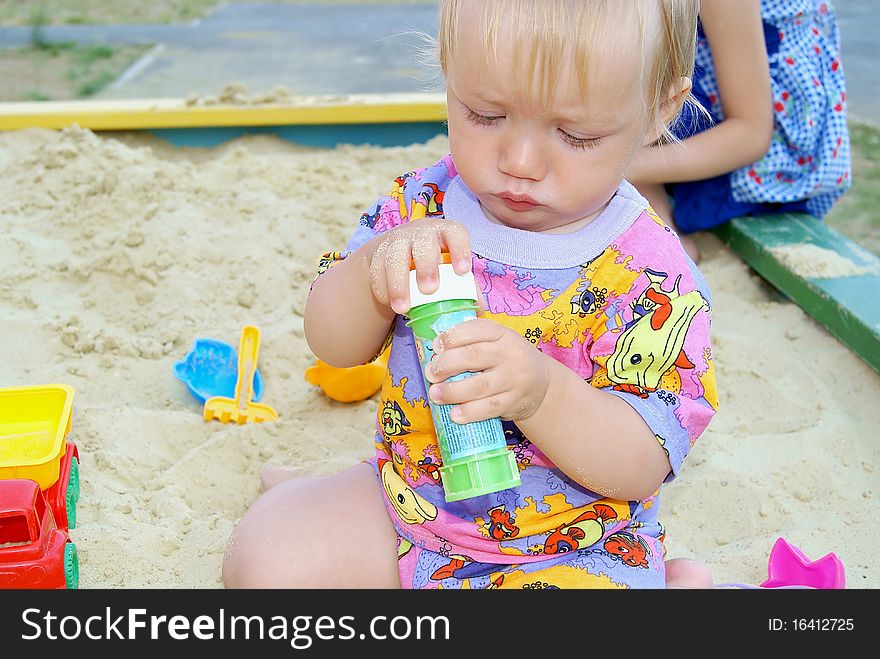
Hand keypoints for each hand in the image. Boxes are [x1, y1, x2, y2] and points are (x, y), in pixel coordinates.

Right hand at [366, 218, 473, 314]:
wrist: (401, 254)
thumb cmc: (437, 264)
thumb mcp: (453, 270)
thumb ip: (466, 287)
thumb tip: (479, 309)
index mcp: (446, 232)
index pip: (456, 234)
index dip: (460, 250)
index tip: (463, 271)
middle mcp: (422, 232)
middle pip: (423, 244)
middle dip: (426, 267)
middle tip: (429, 290)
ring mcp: (398, 240)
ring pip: (395, 257)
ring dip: (398, 284)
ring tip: (403, 308)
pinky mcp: (378, 252)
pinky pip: (377, 269)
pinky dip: (382, 288)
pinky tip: (389, 303)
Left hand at [424, 318, 549, 422]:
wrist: (542, 385)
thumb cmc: (508, 360)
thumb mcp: (498, 341)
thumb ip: (472, 337)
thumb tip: (437, 341)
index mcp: (502, 334)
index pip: (476, 329)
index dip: (452, 337)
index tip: (436, 346)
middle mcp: (509, 354)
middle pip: (473, 356)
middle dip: (446, 364)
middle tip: (431, 373)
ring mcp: (513, 379)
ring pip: (479, 386)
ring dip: (453, 391)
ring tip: (435, 394)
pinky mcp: (513, 401)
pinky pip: (489, 408)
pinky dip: (470, 412)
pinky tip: (454, 415)